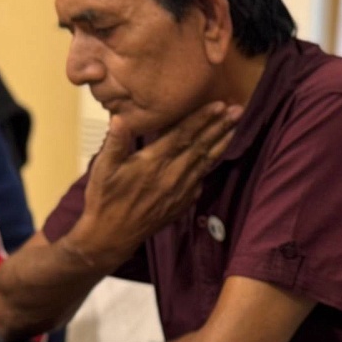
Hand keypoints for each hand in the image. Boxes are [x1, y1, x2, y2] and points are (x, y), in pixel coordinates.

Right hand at [71, 101, 242, 263]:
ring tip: (235, 127)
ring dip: (221, 143)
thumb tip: (120, 118)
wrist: (112, 237)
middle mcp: (172, 175)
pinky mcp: (182, 203)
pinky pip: (200, 180)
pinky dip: (211, 164)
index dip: (202, 119)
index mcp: (153, 163)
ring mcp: (180, 191)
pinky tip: (218, 154)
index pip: (183, 135)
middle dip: (220, 127)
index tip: (218, 105)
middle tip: (238, 110)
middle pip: (201, 146)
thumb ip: (115, 143)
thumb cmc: (104, 199)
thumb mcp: (102, 169)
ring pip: (205, 162)